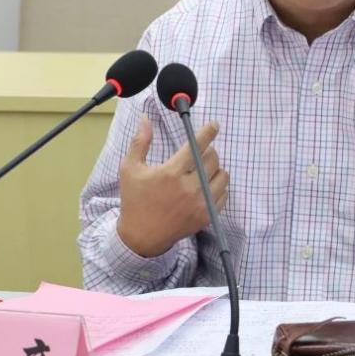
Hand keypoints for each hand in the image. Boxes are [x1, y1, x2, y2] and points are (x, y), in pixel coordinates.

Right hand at [116, 116, 229, 257]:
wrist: (142, 236)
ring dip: (215, 168)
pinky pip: (224, 194)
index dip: (208, 132)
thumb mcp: (130, 169)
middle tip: (199, 152)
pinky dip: (218, 187)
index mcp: (170, 173)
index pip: (196, 146)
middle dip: (208, 151)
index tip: (214, 125)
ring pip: (222, 175)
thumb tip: (146, 119)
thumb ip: (140, 142)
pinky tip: (206, 186)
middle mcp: (188, 188)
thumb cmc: (135, 200)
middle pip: (213, 159)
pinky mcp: (206, 216)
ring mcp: (200, 204)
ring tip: (202, 170)